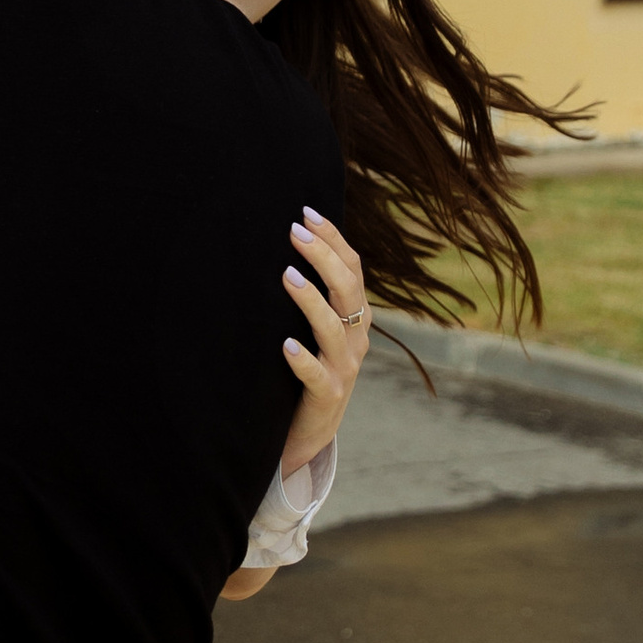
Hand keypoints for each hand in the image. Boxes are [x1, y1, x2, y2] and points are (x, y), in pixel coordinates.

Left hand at [280, 205, 368, 471]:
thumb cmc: (307, 368)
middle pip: (348, 290)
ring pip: (335, 328)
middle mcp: (356, 337)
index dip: (333, 239)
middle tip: (294, 232)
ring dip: (311, 301)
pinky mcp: (328, 395)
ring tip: (287, 276)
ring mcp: (344, 367)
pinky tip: (285, 345)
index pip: (352, 267)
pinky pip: (317, 374)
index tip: (306, 212)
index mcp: (356, 316)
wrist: (310, 430)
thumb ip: (312, 294)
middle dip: (323, 257)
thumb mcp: (317, 328)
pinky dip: (303, 358)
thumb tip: (286, 242)